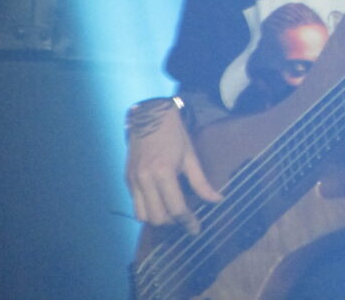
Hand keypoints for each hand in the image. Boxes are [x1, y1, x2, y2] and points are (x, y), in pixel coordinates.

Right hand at [124, 98, 221, 233]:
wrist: (149, 115)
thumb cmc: (174, 133)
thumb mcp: (191, 156)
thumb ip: (201, 182)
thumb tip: (217, 200)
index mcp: (163, 173)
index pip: (176, 209)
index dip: (188, 222)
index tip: (196, 229)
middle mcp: (145, 180)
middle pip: (157, 218)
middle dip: (173, 223)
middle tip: (186, 219)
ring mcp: (133, 181)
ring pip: (142, 216)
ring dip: (158, 218)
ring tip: (172, 212)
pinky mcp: (127, 179)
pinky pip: (135, 205)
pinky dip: (147, 210)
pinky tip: (160, 203)